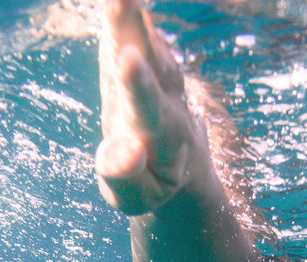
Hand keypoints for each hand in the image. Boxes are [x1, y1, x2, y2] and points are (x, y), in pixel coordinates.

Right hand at [96, 0, 209, 214]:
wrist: (179, 164)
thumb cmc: (151, 184)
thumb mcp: (136, 197)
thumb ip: (127, 177)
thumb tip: (127, 149)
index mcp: (161, 135)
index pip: (148, 107)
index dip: (138, 84)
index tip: (129, 58)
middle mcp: (164, 99)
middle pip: (151, 60)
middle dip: (132, 28)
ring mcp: (158, 79)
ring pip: (148, 41)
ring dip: (131, 14)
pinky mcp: (148, 65)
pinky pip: (141, 34)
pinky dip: (130, 15)